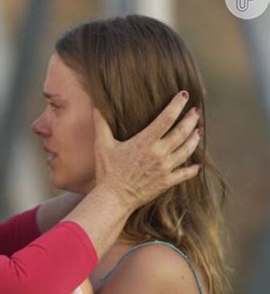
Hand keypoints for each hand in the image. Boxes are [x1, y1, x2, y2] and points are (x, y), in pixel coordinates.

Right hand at [93, 91, 200, 211]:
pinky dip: (193, 169)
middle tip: (196, 111)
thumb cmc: (107, 170)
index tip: (183, 95)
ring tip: (198, 130)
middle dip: (191, 119)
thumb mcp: (102, 144)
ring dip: (194, 139)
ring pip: (187, 150)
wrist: (113, 197)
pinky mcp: (166, 182)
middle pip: (182, 132)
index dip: (177, 105)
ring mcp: (165, 168)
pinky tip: (197, 165)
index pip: (167, 118)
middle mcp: (158, 153)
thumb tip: (96, 104)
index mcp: (145, 141)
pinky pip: (185, 174)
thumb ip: (101, 123)